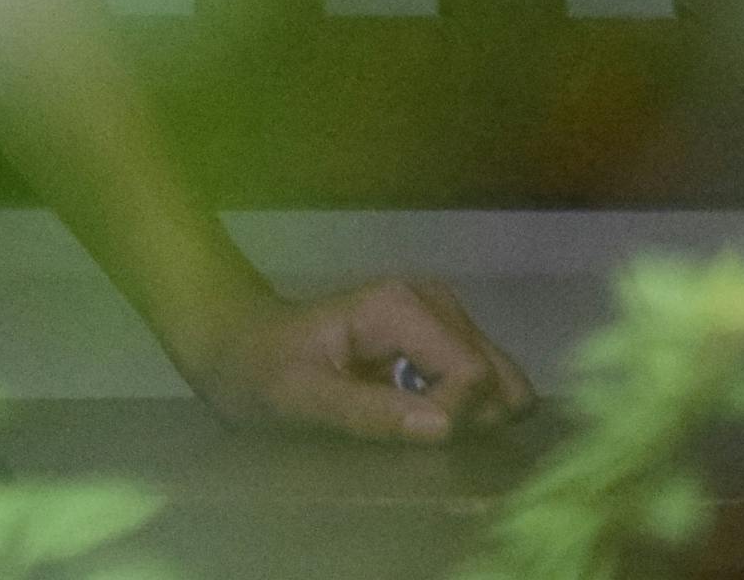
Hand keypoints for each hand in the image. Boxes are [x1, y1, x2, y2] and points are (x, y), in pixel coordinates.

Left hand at [181, 274, 535, 442]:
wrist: (242, 346)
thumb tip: (445, 427)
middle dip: (473, 421)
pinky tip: (421, 420)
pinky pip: (483, 383)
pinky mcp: (443, 336)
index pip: (473, 374)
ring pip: (500, 383)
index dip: (456, 420)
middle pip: (498, 377)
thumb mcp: (301, 399)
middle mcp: (432, 300)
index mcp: (400, 307)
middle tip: (422, 443)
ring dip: (472, 419)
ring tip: (418, 433)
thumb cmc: (262, 372)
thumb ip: (369, 412)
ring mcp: (442, 315)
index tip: (414, 444)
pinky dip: (466, 411)